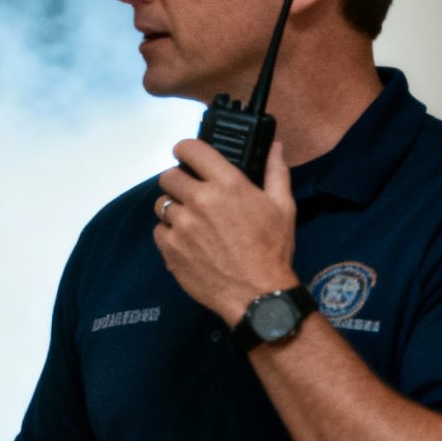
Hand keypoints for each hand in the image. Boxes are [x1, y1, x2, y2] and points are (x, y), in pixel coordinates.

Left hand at [153, 137, 297, 324]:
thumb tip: (274, 146)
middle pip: (168, 176)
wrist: (257, 294)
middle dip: (178, 181)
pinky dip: (169, 233)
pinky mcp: (169, 248)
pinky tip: (187, 241)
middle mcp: (199, 200)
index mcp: (227, 184)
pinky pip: (159, 230)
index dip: (185, 150)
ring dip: (173, 208)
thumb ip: (275, 172)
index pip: (190, 149)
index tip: (187, 156)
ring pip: (161, 204)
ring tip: (191, 221)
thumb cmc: (272, 249)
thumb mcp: (282, 207)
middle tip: (191, 192)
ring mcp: (181, 225)